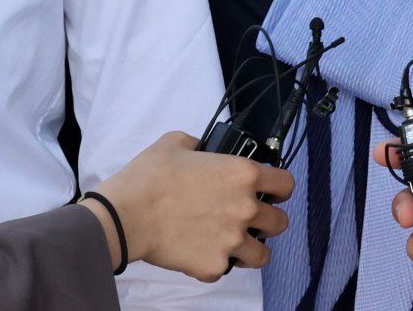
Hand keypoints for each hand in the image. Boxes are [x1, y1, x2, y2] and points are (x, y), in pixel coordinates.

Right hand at [89, 132, 293, 281]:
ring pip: (262, 254)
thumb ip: (201, 145)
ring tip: (233, 243)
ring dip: (251, 248)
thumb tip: (202, 150)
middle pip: (281, 222)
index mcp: (243, 175)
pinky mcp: (214, 266)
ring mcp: (232, 241)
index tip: (272, 193)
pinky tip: (200, 251)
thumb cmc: (150, 178)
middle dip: (268, 221)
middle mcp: (245, 209)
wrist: (126, 215)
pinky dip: (216, 263)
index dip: (279, 188)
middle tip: (249, 220)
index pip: (286, 184)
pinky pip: (225, 268)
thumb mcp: (177, 143)